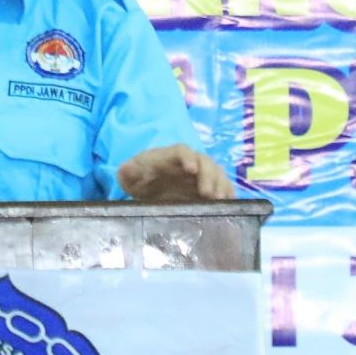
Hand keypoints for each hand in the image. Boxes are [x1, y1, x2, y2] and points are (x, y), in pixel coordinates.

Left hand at [117, 143, 235, 202]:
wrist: (150, 190)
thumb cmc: (140, 180)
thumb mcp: (130, 178)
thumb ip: (127, 172)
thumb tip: (127, 169)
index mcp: (170, 156)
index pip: (182, 151)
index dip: (188, 158)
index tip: (191, 170)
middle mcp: (190, 162)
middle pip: (204, 162)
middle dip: (208, 176)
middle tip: (208, 193)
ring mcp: (202, 175)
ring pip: (217, 173)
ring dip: (220, 185)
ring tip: (219, 200)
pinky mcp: (209, 188)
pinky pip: (224, 186)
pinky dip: (228, 193)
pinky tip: (229, 203)